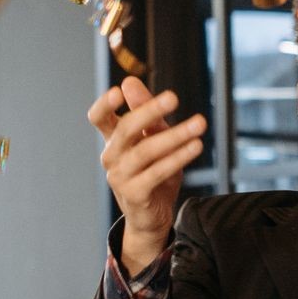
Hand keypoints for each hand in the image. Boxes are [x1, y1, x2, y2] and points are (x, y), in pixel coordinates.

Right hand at [87, 77, 205, 273]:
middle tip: (173, 97)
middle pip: (125, 129)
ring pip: (146, 151)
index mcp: (112, 140)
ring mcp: (120, 177)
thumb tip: (130, 82)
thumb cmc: (151, 172)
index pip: (98, 118)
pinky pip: (157, 172)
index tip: (120, 90)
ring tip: (199, 124)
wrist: (151, 216)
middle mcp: (111, 157)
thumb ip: (145, 113)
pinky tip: (195, 146)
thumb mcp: (151, 138)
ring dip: (175, 135)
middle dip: (149, 111)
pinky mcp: (134, 194)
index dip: (105, 104)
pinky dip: (178, 158)